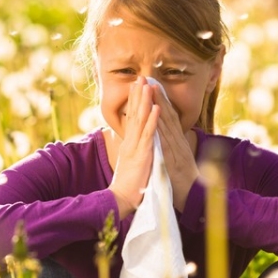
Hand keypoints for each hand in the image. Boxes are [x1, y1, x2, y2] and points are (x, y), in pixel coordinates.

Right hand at [109, 77, 160, 217]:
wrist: (121, 199)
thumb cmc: (128, 184)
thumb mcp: (131, 163)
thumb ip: (132, 150)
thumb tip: (134, 142)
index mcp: (129, 143)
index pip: (131, 118)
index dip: (135, 101)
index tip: (137, 86)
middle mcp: (130, 141)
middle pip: (134, 114)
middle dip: (137, 95)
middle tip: (140, 77)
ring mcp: (136, 146)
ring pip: (141, 119)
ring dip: (145, 101)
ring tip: (148, 85)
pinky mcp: (142, 154)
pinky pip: (149, 134)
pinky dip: (153, 120)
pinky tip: (156, 108)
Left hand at [152, 85, 198, 211]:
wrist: (194, 199)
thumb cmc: (184, 181)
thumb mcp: (178, 160)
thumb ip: (173, 148)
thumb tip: (168, 138)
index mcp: (177, 142)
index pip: (168, 118)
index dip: (161, 101)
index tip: (153, 86)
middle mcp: (178, 142)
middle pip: (167, 115)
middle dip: (158, 96)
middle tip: (150, 79)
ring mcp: (176, 149)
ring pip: (167, 124)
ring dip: (159, 105)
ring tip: (151, 89)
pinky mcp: (173, 160)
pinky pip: (165, 141)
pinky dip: (161, 127)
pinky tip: (155, 116)